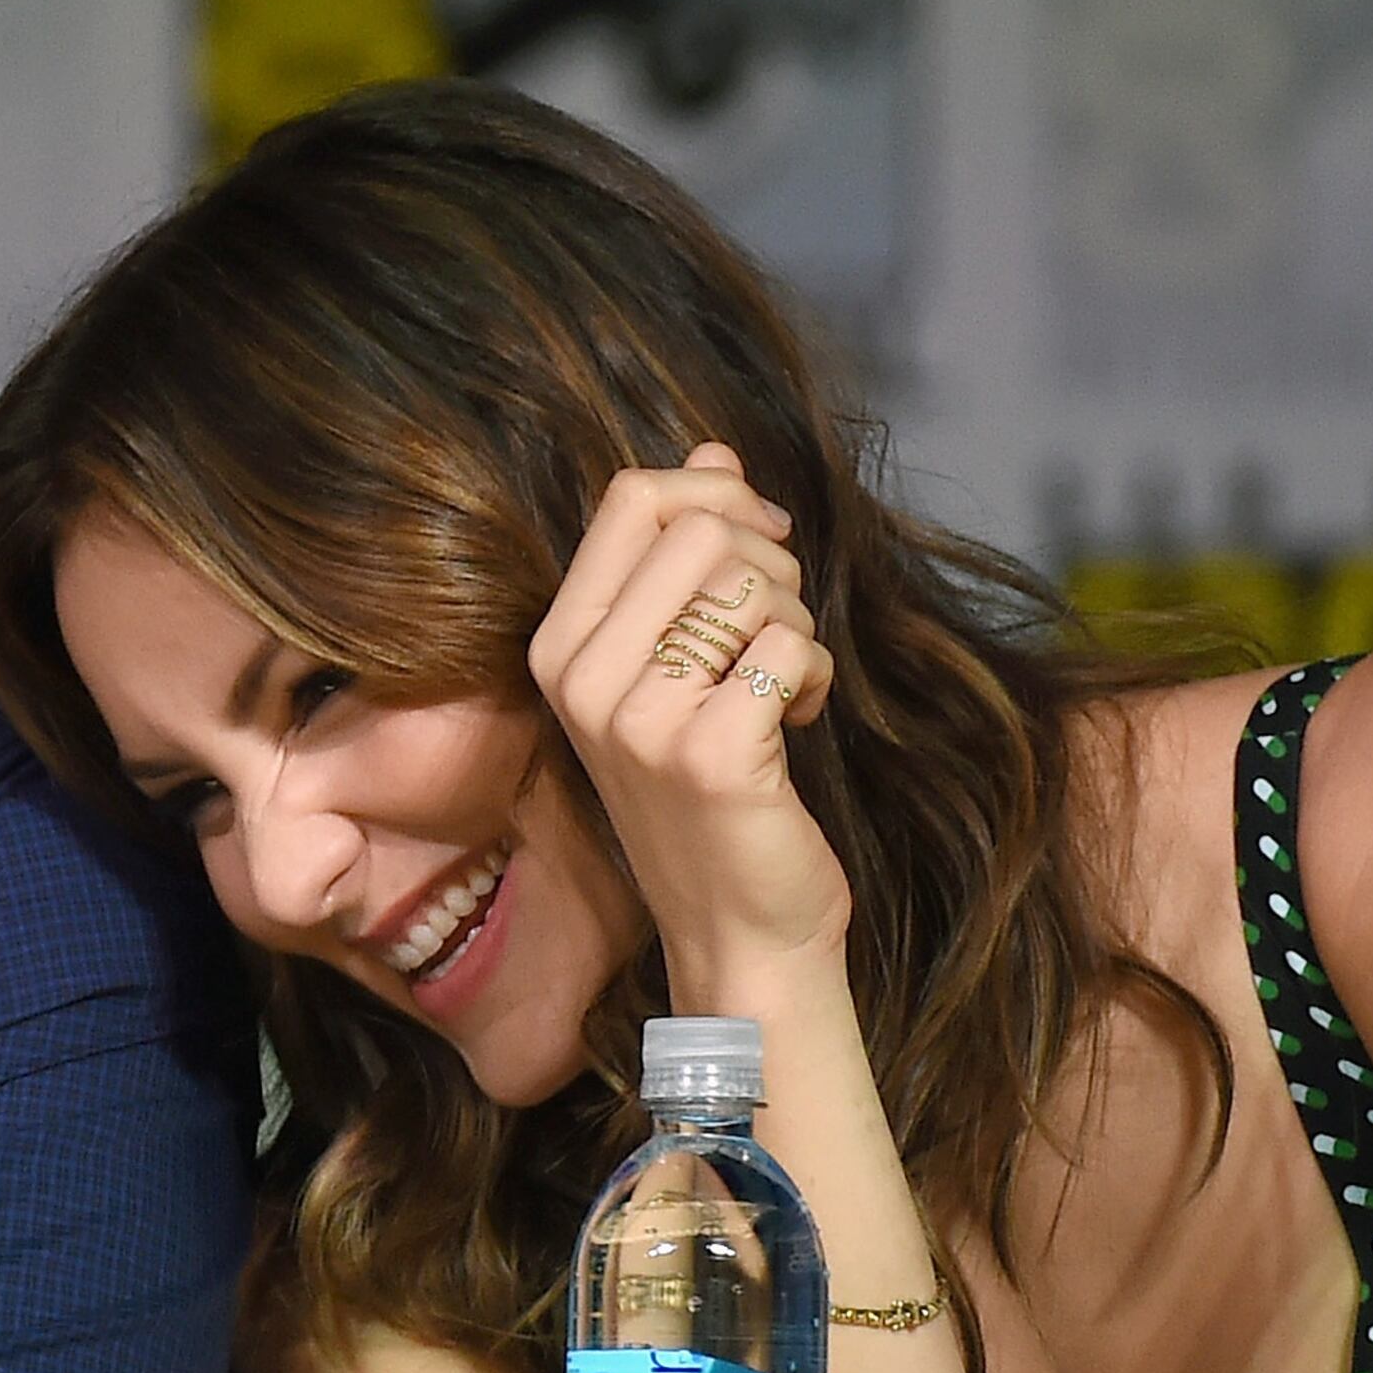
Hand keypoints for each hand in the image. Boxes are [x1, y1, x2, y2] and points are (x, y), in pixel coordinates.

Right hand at [524, 444, 846, 994]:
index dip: (717, 493)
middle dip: (773, 567)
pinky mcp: (708, 755)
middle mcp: (582, 679)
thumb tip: (712, 449)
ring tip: (781, 684)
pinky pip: (788, 646)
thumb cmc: (711, 789)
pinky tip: (795, 721)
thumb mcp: (675, 664)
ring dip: (797, 623)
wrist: (737, 924)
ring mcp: (639, 720)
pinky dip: (814, 674)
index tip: (763, 542)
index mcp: (559, 646)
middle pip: (705, 530)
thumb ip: (682, 557)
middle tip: (778, 634)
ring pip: (753, 582)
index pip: (633, 498)